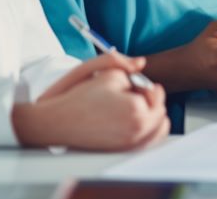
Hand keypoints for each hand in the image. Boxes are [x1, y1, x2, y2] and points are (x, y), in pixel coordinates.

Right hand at [12, 53, 168, 150]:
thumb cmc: (78, 97)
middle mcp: (137, 131)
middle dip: (150, 101)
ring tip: (136, 106)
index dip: (146, 86)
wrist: (56, 123)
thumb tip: (141, 63)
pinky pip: (147, 142)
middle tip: (133, 94)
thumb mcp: (105, 72)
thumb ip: (127, 65)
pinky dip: (147, 131)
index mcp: (137, 110)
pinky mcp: (122, 152)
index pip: (157, 95)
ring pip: (158, 129)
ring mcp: (130, 145)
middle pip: (160, 112)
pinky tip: (135, 121)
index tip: (134, 83)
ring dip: (152, 116)